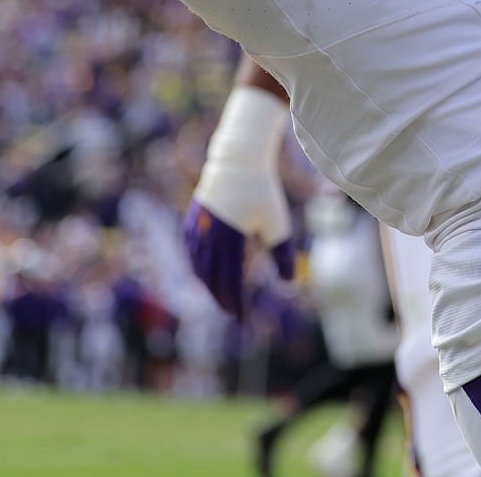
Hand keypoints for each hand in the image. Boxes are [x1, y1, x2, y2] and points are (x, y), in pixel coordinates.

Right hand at [183, 199, 296, 319]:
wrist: (238, 160)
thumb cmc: (262, 190)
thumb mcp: (277, 222)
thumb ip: (282, 253)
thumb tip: (289, 282)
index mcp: (229, 241)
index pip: (231, 282)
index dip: (236, 304)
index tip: (243, 320)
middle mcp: (208, 238)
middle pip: (211, 280)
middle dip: (221, 299)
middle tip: (232, 313)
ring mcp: (197, 230)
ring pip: (198, 268)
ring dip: (208, 286)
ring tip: (221, 297)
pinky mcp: (192, 220)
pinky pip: (190, 253)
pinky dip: (197, 268)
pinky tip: (205, 274)